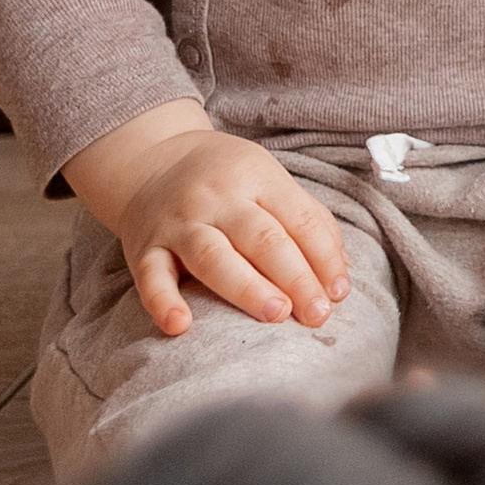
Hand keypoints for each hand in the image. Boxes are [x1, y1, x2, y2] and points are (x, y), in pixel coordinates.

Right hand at [62, 100, 350, 338]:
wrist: (151, 159)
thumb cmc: (226, 180)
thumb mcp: (269, 182)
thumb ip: (309, 223)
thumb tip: (340, 278)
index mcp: (256, 177)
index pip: (299, 219)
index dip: (324, 257)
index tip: (339, 294)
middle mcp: (217, 198)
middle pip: (262, 239)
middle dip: (294, 277)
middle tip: (317, 313)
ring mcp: (179, 223)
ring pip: (213, 256)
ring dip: (246, 287)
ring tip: (276, 314)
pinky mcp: (144, 247)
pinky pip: (151, 276)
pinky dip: (162, 301)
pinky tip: (179, 325)